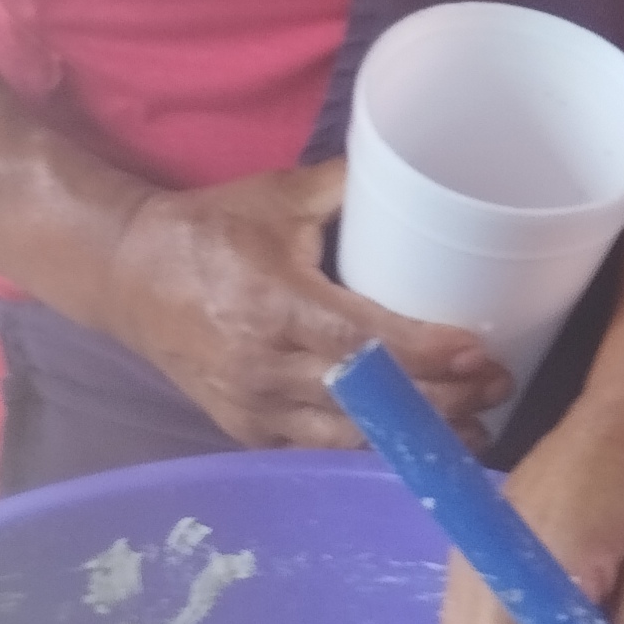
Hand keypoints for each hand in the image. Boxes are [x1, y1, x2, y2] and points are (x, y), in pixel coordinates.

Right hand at [99, 157, 509, 452]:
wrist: (126, 276)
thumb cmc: (207, 229)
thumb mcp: (276, 196)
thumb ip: (349, 185)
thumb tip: (419, 171)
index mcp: (274, 303)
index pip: (363, 343)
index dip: (426, 355)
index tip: (480, 354)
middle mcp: (264, 365)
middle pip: (366, 400)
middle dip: (439, 403)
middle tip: (497, 391)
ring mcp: (252, 406)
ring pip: (345, 439)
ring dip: (411, 438)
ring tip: (473, 430)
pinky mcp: (244, 429)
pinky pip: (315, 451)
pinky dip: (366, 452)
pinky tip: (411, 449)